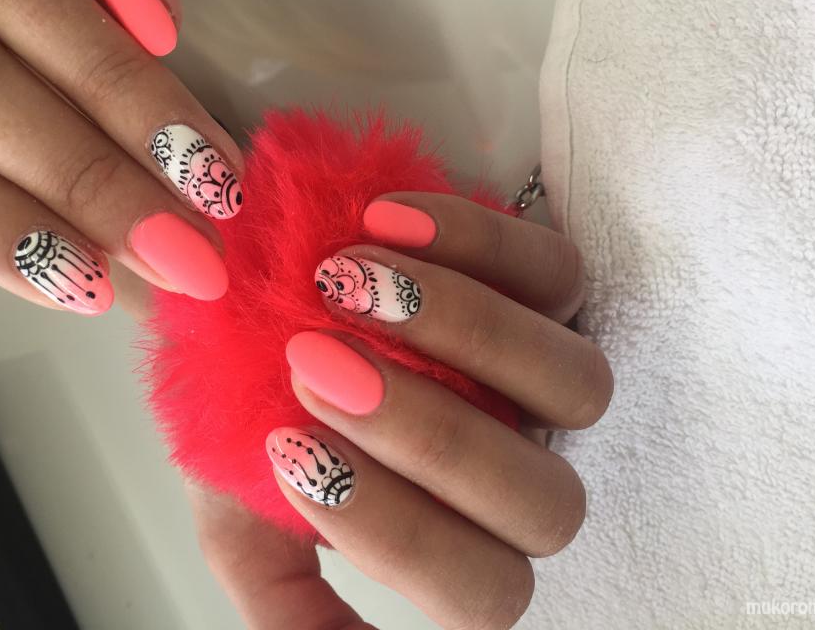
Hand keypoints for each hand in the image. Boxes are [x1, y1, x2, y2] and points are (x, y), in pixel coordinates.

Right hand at [196, 194, 612, 628]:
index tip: (289, 452)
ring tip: (345, 282)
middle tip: (315, 362)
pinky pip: (556, 270)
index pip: (478, 590)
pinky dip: (476, 245)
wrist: (237, 300)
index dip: (394, 537)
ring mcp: (545, 371)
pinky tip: (381, 222)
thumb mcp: (244, 512)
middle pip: (546, 505)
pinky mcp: (551, 279)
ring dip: (462, 334)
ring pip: (576, 387)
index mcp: (453, 541)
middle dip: (430, 438)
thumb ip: (284, 604)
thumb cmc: (250, 410)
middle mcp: (518, 467)